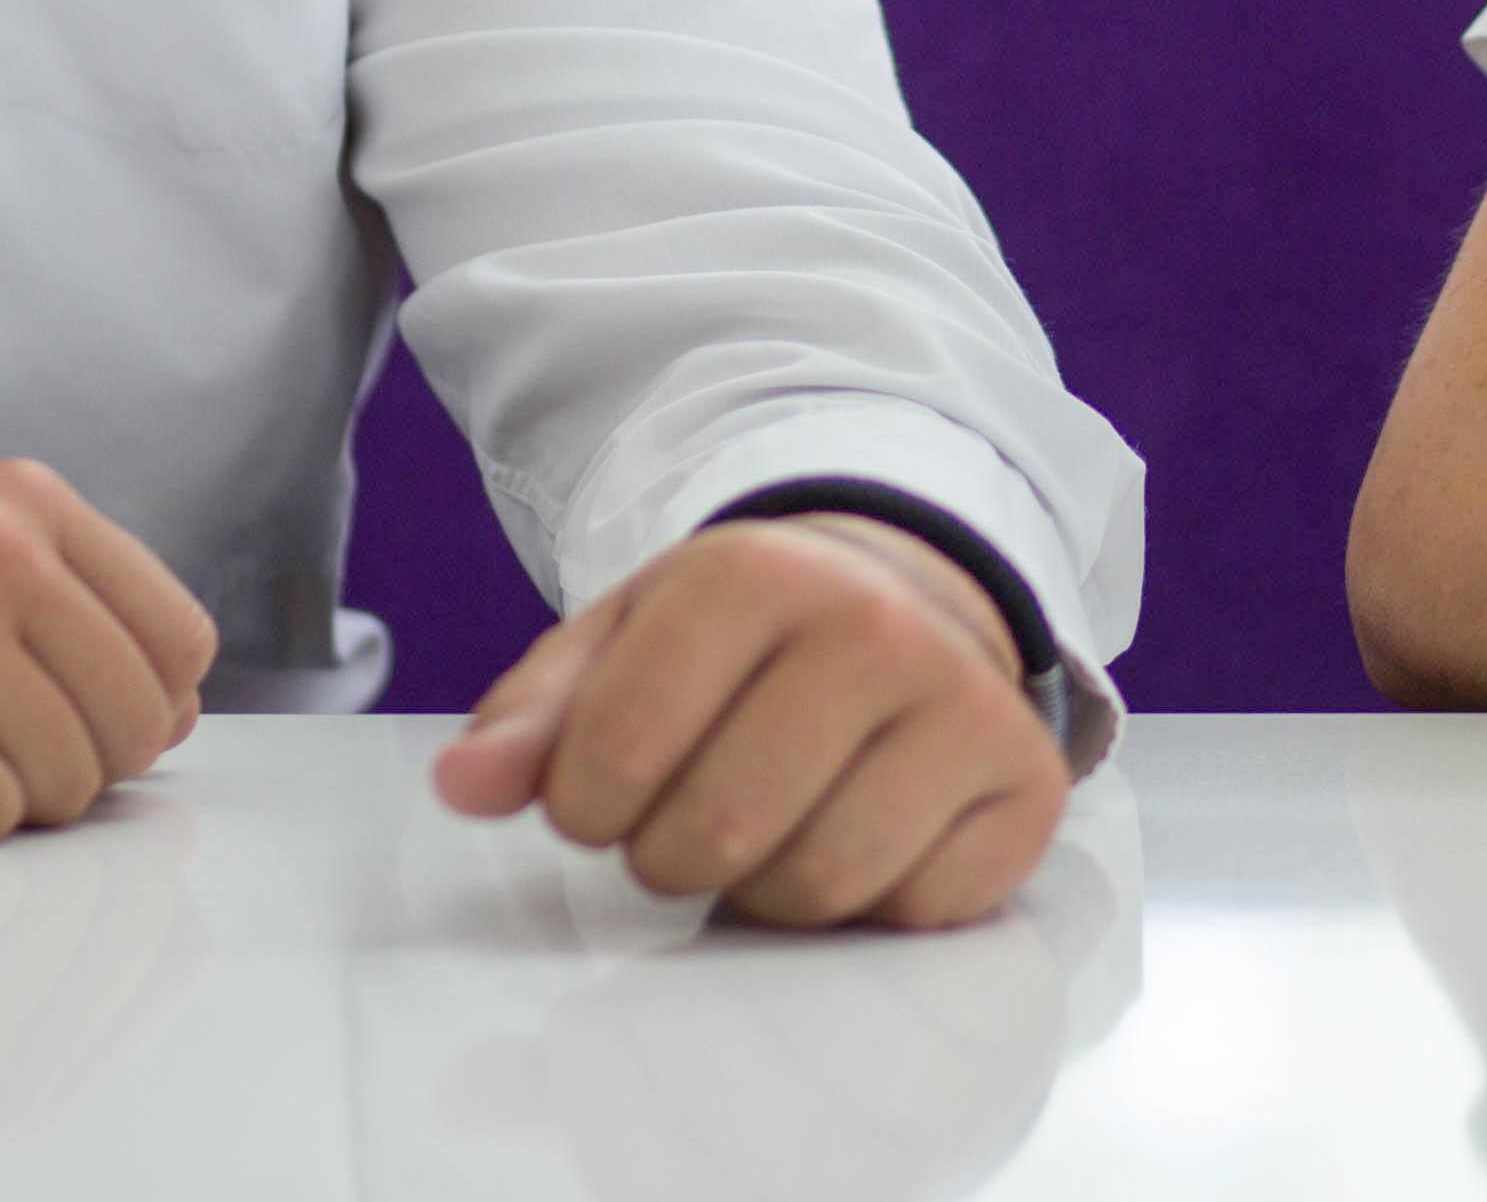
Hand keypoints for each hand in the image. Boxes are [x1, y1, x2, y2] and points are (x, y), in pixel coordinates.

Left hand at [429, 512, 1068, 927]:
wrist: (906, 602)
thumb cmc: (744, 643)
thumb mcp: (623, 645)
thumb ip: (532, 720)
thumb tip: (462, 786)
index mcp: (753, 574)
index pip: (618, 749)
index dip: (586, 803)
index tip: (604, 789)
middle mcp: (874, 627)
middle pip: (715, 831)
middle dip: (670, 856)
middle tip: (683, 821)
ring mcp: (964, 705)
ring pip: (815, 886)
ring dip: (763, 893)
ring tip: (766, 832)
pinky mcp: (1024, 786)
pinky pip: (911, 913)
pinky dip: (866, 907)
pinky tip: (855, 841)